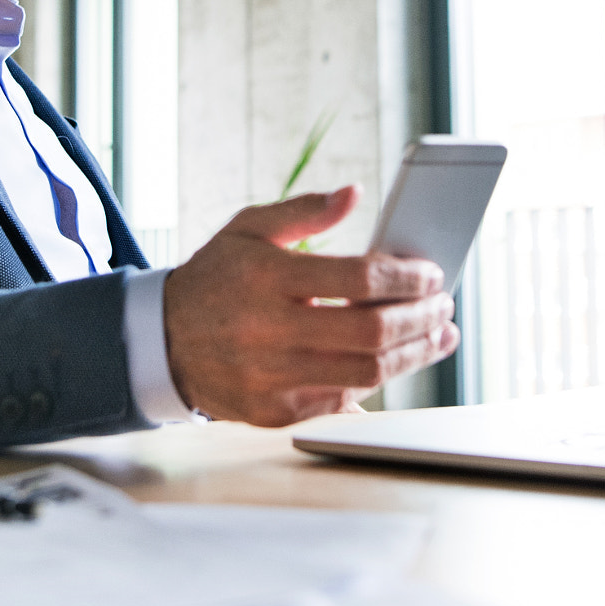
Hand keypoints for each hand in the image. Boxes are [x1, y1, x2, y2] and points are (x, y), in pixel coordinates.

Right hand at [161, 186, 458, 426]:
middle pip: (371, 333)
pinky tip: (394, 360)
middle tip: (443, 305)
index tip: (430, 273)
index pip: (358, 280)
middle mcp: (267, 331)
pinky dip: (374, 381)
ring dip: (412, 355)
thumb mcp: (248, 228)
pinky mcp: (273, 411)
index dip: (406, 278)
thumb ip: (304, 211)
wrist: (161, 341)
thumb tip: (354, 194)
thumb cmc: (216, 278)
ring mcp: (270, 377)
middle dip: (420, 319)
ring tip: (436, 335)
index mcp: (266, 277)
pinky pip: (340, 401)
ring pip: (365, 374)